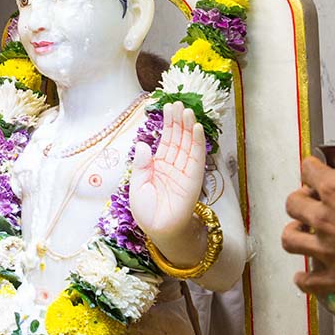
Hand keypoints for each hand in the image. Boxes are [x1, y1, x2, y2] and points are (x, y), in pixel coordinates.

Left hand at [129, 102, 206, 241]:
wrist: (160, 231)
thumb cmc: (147, 212)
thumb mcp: (137, 185)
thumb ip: (141, 165)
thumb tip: (143, 144)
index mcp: (158, 166)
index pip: (165, 141)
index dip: (167, 125)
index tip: (168, 107)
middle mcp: (172, 166)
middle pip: (177, 139)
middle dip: (178, 121)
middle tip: (179, 103)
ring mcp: (184, 171)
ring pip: (187, 145)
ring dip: (188, 127)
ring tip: (188, 110)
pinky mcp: (193, 179)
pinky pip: (196, 158)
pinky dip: (197, 143)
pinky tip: (196, 128)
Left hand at [282, 157, 334, 300]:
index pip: (309, 170)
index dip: (312, 168)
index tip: (316, 169)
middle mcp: (325, 218)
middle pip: (293, 203)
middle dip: (299, 200)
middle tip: (310, 200)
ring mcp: (327, 249)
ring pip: (290, 239)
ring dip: (294, 234)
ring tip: (301, 232)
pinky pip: (308, 281)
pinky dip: (304, 280)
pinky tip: (306, 277)